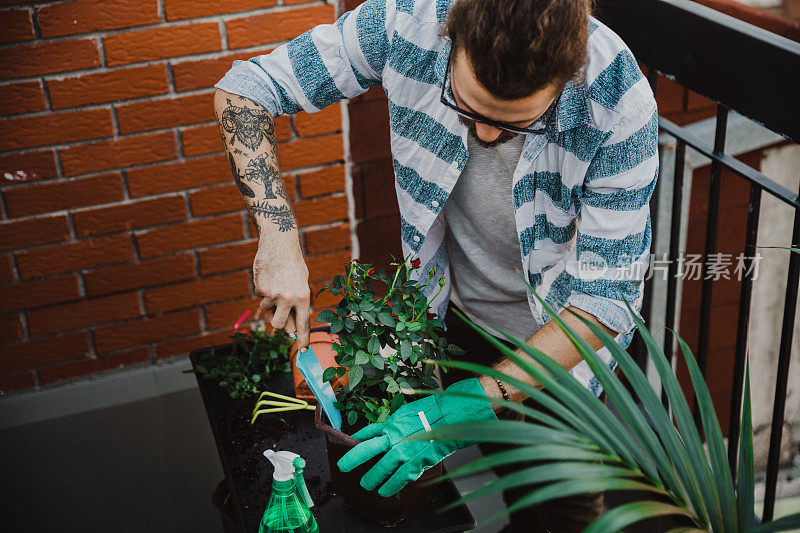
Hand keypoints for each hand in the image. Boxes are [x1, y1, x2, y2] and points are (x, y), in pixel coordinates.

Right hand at [252, 240, 310, 350]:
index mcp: (303, 297)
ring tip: (276, 281)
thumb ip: (297, 303)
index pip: (303, 324)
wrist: (280, 243)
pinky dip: (263, 288)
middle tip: (279, 313)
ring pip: (267, 308)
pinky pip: (260, 295)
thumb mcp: (301, 283)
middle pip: (279, 325)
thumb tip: (290, 326)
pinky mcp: (260, 288)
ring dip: (269, 300)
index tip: (304, 350)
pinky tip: (269, 275)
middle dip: (277, 322)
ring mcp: (273, 294)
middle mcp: (288, 298)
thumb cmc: (293, 264)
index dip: (303, 338)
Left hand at [337, 378, 497, 496]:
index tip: (350, 446)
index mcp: (392, 423)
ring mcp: (404, 450)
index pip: (368, 432)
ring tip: (366, 484)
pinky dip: (391, 486)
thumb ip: (394, 422)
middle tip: (344, 468)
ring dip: (372, 478)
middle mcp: (394, 436)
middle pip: (367, 450)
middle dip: (353, 460)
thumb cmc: (433, 412)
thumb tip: (382, 428)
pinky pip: (399, 478)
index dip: (356, 440)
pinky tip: (385, 491)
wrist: (451, 416)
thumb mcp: (408, 412)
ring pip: (381, 468)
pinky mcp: (416, 462)